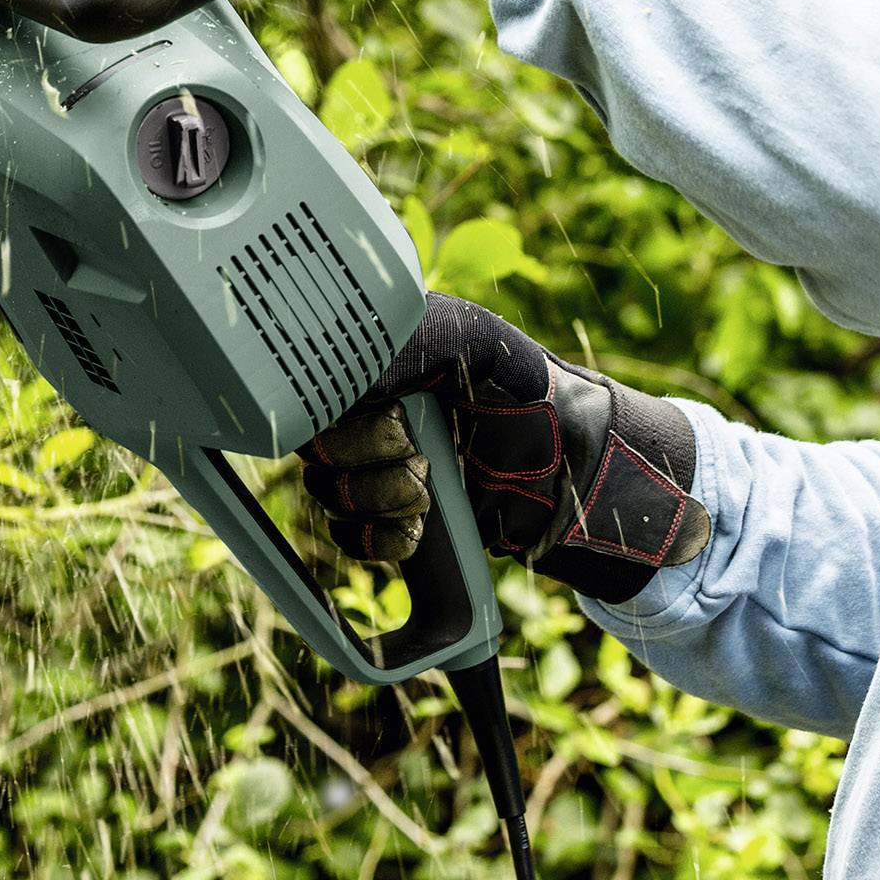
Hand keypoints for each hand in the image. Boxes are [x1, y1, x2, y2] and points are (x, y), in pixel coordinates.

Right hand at [298, 293, 708, 604]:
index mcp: (375, 361)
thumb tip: (338, 372)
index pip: (312, 390)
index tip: (395, 424)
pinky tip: (417, 532)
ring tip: (428, 493)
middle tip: (418, 457)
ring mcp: (376, 463)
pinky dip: (377, 540)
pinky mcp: (390, 515)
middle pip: (316, 448)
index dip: (343, 418)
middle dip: (365, 462)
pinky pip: (348, 537)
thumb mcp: (467, 339)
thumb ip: (401, 341)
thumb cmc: (523, 391)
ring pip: (328, 493)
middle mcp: (367, 409)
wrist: (567, 468)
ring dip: (376, 500)